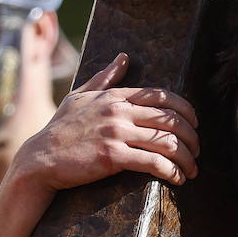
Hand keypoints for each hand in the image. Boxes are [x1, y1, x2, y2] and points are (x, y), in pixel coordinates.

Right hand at [11, 53, 200, 198]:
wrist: (40, 159)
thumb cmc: (60, 130)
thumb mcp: (80, 97)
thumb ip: (105, 78)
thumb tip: (124, 57)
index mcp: (115, 96)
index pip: (163, 97)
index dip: (186, 111)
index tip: (195, 125)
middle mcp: (118, 111)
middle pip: (171, 119)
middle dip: (192, 138)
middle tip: (197, 152)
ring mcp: (116, 133)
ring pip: (167, 142)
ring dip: (186, 158)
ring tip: (191, 171)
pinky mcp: (112, 157)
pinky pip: (153, 162)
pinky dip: (172, 171)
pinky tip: (177, 179)